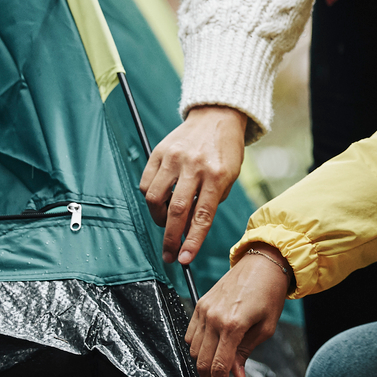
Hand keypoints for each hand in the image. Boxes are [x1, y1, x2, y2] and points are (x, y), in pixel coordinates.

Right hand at [140, 104, 247, 263]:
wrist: (217, 115)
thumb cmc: (226, 150)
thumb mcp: (230, 176)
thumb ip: (211, 202)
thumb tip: (189, 231)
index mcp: (218, 174)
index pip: (202, 216)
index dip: (192, 241)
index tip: (184, 260)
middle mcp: (195, 166)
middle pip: (176, 211)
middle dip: (170, 239)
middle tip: (169, 255)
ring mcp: (174, 157)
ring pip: (155, 198)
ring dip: (158, 218)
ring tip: (166, 222)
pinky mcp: (159, 151)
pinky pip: (146, 183)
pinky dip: (150, 198)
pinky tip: (160, 200)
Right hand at [186, 245, 289, 376]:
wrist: (263, 263)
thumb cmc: (270, 294)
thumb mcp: (266, 327)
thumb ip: (246, 352)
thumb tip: (235, 375)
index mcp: (234, 325)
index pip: (219, 367)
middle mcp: (214, 318)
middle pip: (202, 362)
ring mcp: (204, 310)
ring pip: (194, 350)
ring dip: (202, 365)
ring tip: (216, 371)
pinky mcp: (200, 304)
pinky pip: (191, 334)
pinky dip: (197, 347)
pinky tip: (210, 350)